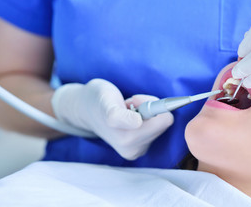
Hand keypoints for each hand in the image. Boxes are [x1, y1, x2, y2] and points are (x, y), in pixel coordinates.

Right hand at [51, 79, 173, 159]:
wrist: (86, 110)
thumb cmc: (97, 101)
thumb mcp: (105, 101)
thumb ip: (119, 115)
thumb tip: (137, 123)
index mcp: (127, 138)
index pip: (164, 119)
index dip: (150, 103)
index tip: (134, 100)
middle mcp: (132, 149)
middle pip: (164, 122)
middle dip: (148, 108)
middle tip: (128, 105)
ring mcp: (136, 150)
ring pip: (160, 124)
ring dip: (145, 113)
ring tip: (126, 112)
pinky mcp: (139, 149)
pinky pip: (156, 129)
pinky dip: (145, 119)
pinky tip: (129, 119)